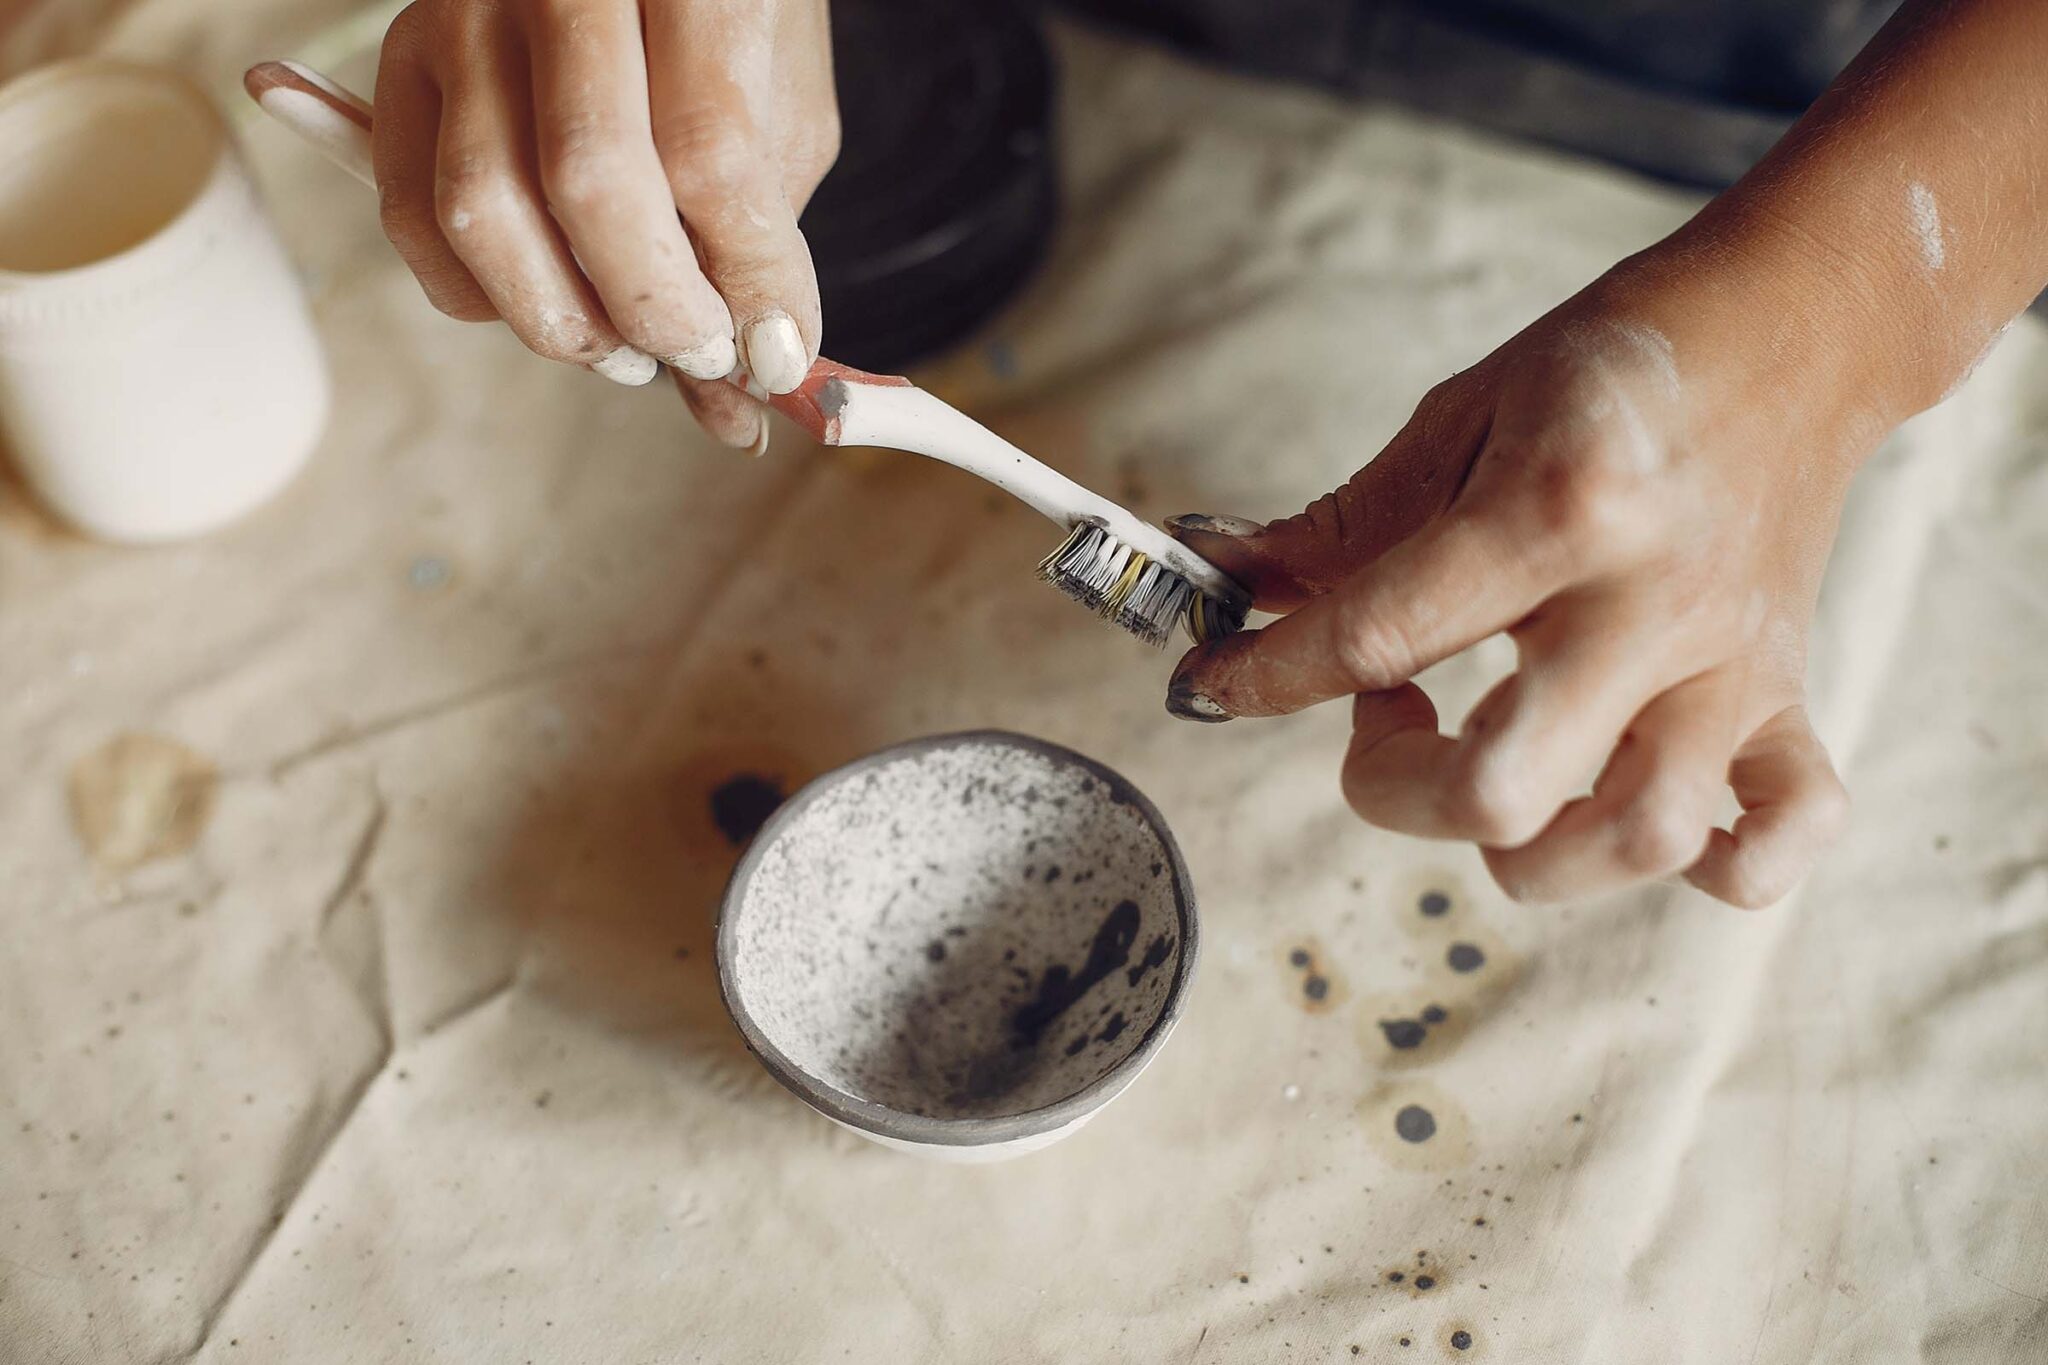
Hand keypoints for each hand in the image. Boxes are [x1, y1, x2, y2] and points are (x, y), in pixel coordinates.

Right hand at [373, 0, 837, 449]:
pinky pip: (412, 215)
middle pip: (586, 181)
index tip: (775, 354)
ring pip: (482, 208)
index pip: (709, 153)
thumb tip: (756, 371)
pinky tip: (553, 305)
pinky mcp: (404, 57)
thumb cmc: (721, 25)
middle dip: (651, 307)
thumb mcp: (779, 104)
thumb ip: (765, 231)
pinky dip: (480, 296)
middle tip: (697, 353)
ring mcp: (464, 15)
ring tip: (629, 352)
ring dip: (564, 319)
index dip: (746, 278)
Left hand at [1164, 247, 1871, 907]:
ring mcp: (1729, 665)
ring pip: (1636, 841)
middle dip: (1392, 789)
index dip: (1264, 675)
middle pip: (1498, 789)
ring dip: (1531, 848)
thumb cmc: (1616, 365)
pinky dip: (1717, 864)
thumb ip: (1345, 524)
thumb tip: (1226, 582)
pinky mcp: (1786, 697)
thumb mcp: (1463, 413)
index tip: (1213, 684)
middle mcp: (1650, 605)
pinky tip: (1633, 813)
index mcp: (1560, 510)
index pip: (1376, 636)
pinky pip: (1787, 831)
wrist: (1792, 328)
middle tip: (1380, 718)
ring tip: (1491, 769)